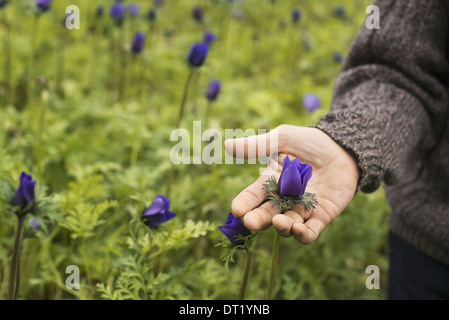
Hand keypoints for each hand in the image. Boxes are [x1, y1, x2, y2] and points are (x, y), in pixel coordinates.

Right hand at [224, 125, 359, 243]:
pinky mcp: (321, 216)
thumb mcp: (282, 138)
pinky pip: (310, 232)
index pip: (253, 195)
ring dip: (281, 227)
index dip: (244, 202)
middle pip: (266, 214)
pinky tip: (299, 230)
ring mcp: (301, 209)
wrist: (343, 147)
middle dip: (257, 220)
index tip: (237, 209)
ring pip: (286, 226)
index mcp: (270, 181)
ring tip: (279, 222)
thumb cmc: (310, 141)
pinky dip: (303, 235)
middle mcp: (283, 199)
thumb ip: (256, 145)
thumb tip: (226, 144)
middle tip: (250, 222)